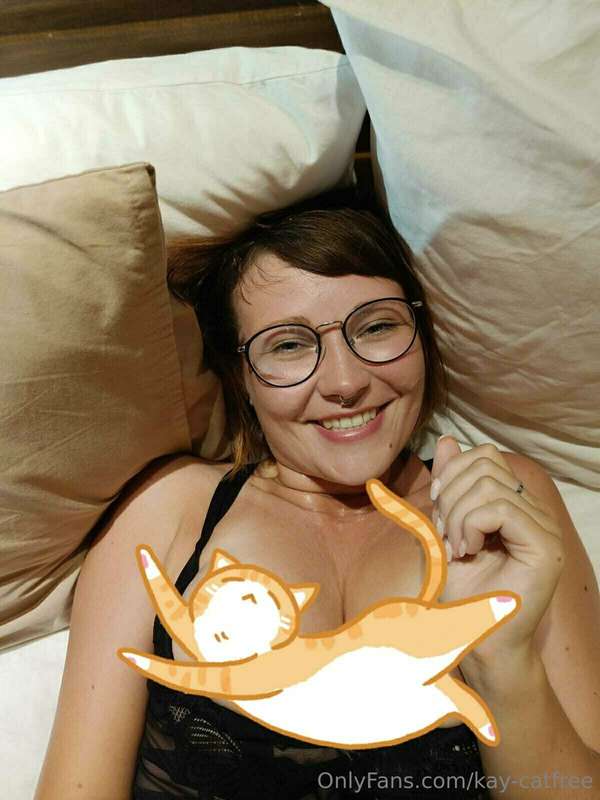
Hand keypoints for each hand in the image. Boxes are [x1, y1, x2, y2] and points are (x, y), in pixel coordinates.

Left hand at [431, 436, 563, 663]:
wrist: (477, 639)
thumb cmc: (462, 590)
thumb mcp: (444, 527)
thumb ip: (448, 487)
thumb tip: (446, 440)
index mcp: (516, 503)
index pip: (485, 456)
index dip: (453, 473)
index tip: (438, 509)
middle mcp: (535, 511)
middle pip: (486, 464)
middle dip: (451, 495)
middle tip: (446, 534)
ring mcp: (545, 528)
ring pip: (490, 485)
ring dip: (457, 515)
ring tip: (457, 547)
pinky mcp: (545, 548)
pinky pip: (500, 509)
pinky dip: (470, 526)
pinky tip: (467, 551)